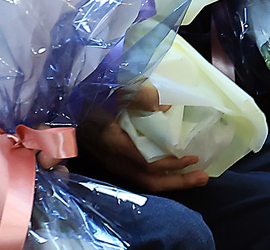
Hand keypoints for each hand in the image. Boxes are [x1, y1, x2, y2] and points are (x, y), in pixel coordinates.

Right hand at [77, 103, 208, 192]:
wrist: (66, 102)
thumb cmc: (90, 93)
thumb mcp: (114, 88)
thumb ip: (140, 96)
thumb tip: (167, 107)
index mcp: (113, 143)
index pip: (147, 164)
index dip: (171, 164)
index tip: (193, 158)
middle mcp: (112, 159)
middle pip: (148, 181)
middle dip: (177, 182)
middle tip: (204, 178)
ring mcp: (110, 162)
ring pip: (142, 181)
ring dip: (169, 181)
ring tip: (194, 177)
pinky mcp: (111, 160)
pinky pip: (137, 175)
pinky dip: (157, 175)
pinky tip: (171, 169)